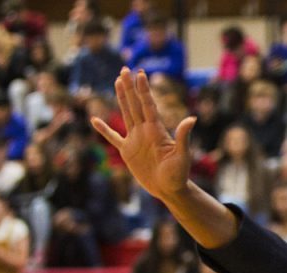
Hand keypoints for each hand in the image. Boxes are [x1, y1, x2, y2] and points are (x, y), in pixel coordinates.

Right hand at [91, 68, 196, 202]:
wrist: (169, 190)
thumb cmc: (179, 174)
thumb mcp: (183, 156)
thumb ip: (184, 137)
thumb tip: (192, 118)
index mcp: (157, 130)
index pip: (148, 105)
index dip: (143, 90)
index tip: (140, 73)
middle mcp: (145, 131)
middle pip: (135, 104)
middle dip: (129, 87)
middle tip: (124, 69)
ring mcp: (135, 140)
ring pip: (126, 114)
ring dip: (121, 98)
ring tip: (117, 81)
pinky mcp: (127, 152)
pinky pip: (113, 138)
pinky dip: (104, 130)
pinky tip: (94, 120)